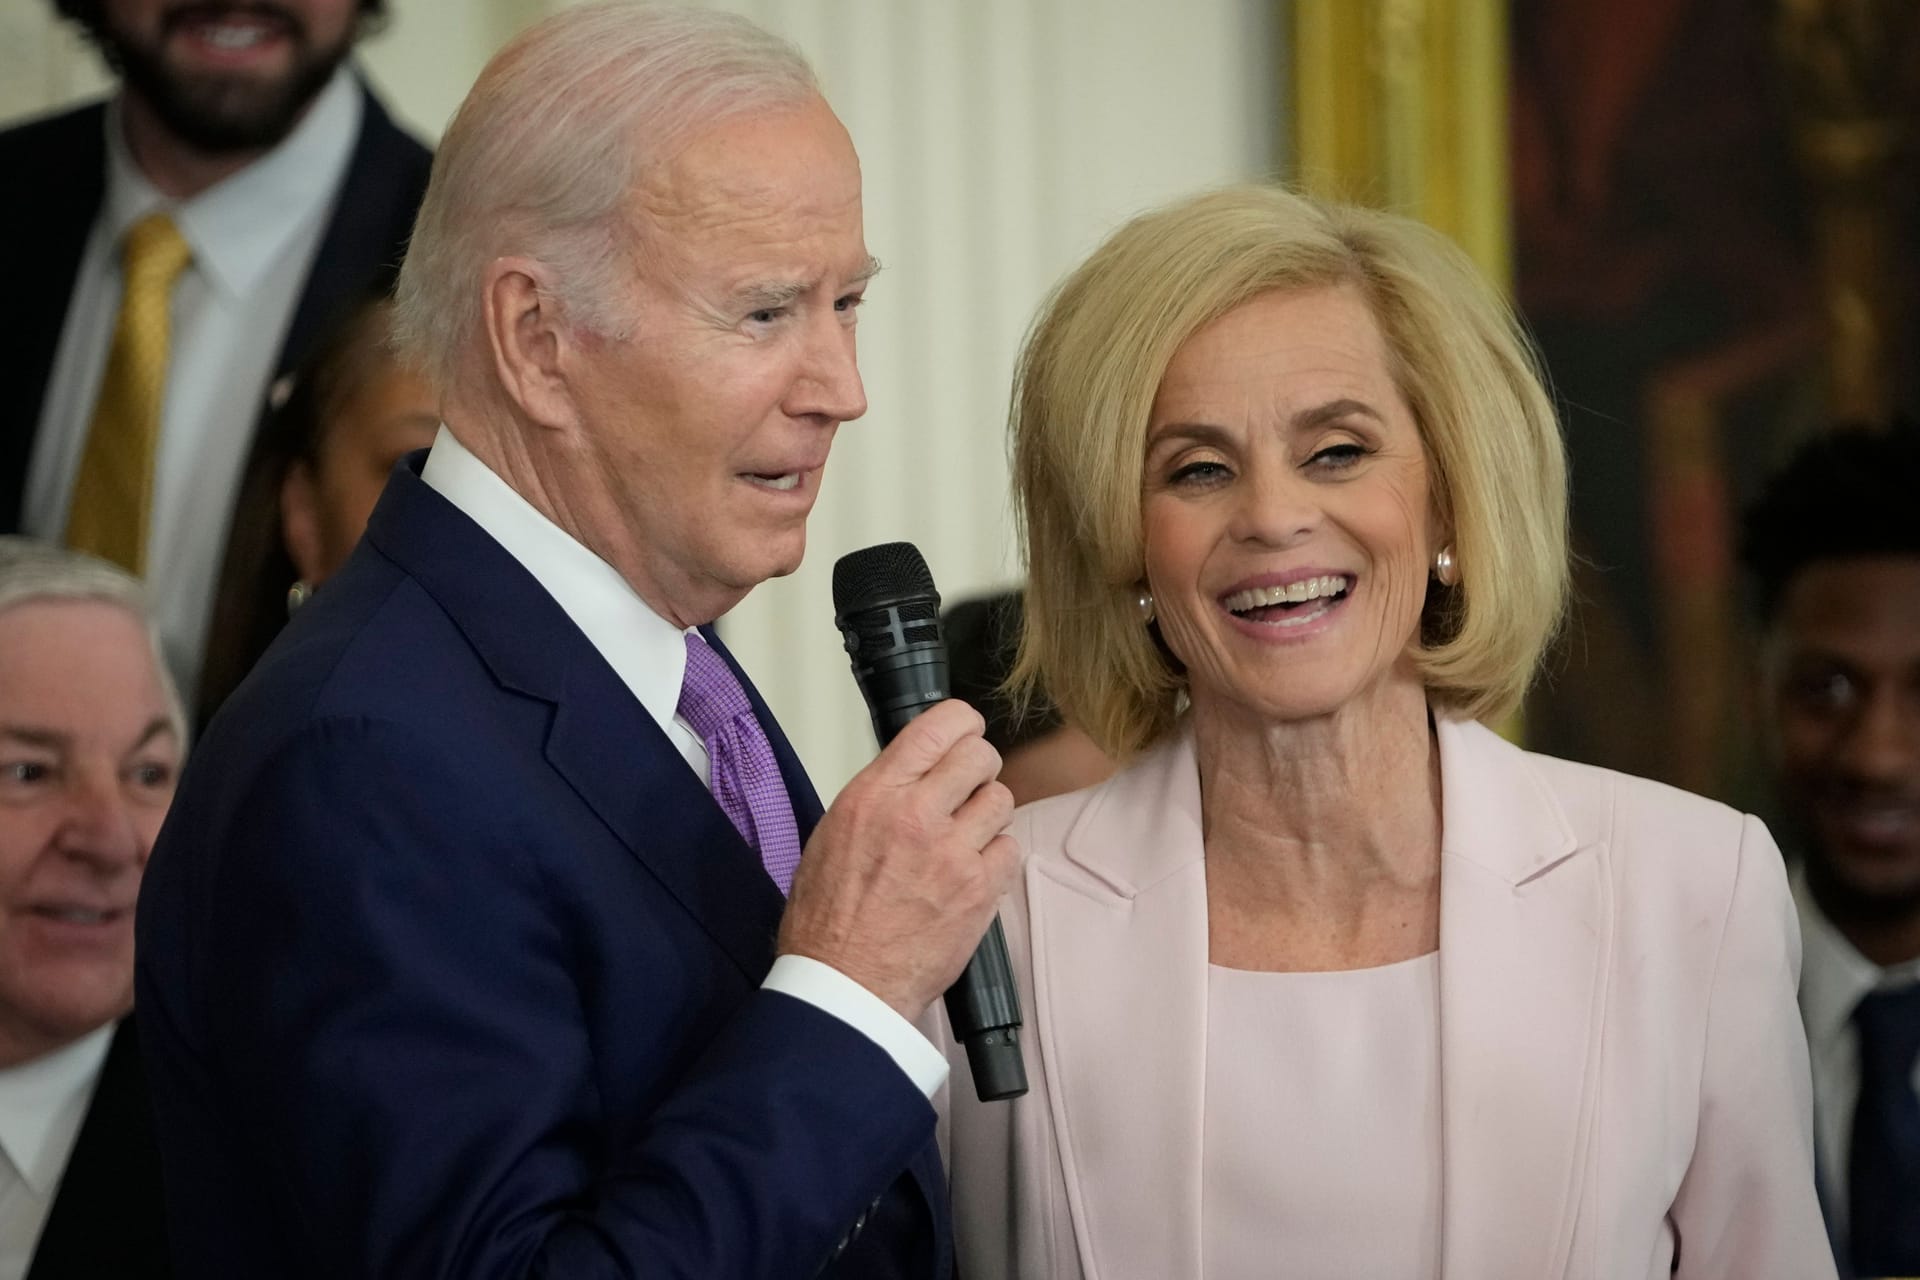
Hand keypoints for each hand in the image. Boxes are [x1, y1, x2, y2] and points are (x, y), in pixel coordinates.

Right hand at [777, 699, 1018, 1020]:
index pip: (938, 727)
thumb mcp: (834, 834)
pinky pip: (1011, 849)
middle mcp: (916, 815)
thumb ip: (880, 796)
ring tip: (965, 838)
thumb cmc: (829, 921)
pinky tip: (972, 872)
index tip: (966, 730)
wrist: (845, 982)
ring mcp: (953, 852)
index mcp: (875, 795)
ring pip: (1002, 799)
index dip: (963, 722)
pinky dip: (996, 858)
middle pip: (980, 756)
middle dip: (978, 769)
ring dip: (988, 814)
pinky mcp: (979, 890)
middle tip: (967, 790)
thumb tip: (913, 774)